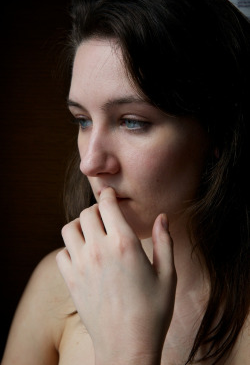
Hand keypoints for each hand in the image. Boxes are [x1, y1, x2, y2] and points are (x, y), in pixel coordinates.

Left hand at [56, 187, 176, 364]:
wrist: (127, 346)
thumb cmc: (153, 312)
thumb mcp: (167, 275)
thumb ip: (165, 241)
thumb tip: (162, 217)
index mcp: (124, 243)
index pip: (107, 205)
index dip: (108, 195)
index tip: (110, 195)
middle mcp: (99, 249)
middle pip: (87, 213)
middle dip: (96, 210)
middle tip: (104, 217)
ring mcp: (82, 264)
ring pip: (69, 228)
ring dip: (80, 226)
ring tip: (92, 233)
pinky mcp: (71, 280)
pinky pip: (61, 252)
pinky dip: (70, 248)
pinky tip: (83, 255)